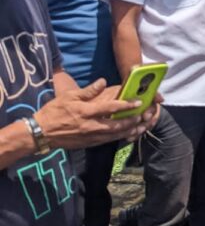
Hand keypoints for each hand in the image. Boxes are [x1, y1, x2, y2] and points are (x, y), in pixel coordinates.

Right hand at [35, 78, 160, 148]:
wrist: (41, 132)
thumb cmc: (54, 111)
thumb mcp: (69, 96)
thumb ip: (88, 90)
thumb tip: (103, 81)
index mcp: (86, 111)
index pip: (110, 108)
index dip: (126, 105)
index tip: (138, 102)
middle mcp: (90, 125)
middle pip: (117, 124)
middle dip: (132, 121)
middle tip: (143, 115)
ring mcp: (90, 136)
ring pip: (114, 135)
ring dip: (129, 131)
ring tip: (140, 126)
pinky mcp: (89, 143)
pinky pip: (107, 141)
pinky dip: (119, 138)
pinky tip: (127, 135)